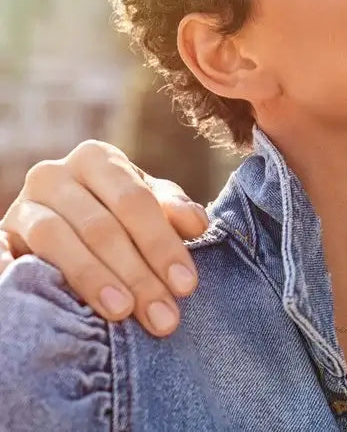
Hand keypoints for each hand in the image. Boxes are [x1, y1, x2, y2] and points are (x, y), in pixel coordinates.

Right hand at [0, 140, 208, 335]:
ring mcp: (22, 206)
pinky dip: (15, 273)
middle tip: (163, 317)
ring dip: (92, 279)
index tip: (186, 285)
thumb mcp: (147, 204)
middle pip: (101, 227)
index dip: (162, 245)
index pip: (135, 202)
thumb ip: (172, 209)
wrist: (60, 216)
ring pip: (56, 239)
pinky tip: (40, 302)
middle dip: (137, 275)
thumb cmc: (116, 212)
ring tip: (121, 312)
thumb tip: (197, 225)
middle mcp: (54, 175)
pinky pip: (2, 253)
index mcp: (97, 160)